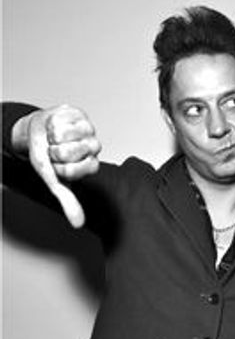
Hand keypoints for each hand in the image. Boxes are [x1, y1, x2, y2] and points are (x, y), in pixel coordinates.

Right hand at [13, 105, 100, 227]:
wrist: (37, 133)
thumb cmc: (47, 157)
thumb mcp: (54, 180)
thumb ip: (68, 200)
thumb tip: (78, 225)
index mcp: (91, 165)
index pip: (72, 170)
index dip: (58, 167)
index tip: (57, 166)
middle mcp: (94, 148)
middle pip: (68, 153)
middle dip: (53, 152)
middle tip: (54, 151)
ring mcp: (88, 129)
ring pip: (65, 135)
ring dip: (52, 137)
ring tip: (54, 138)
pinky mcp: (79, 113)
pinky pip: (61, 119)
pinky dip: (52, 123)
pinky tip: (56, 125)